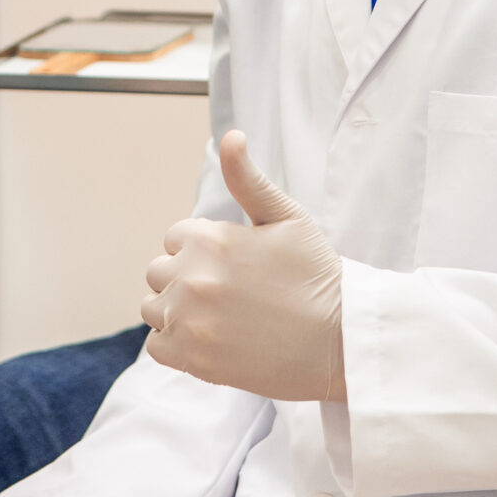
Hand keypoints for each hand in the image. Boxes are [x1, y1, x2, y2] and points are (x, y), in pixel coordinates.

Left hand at [139, 131, 345, 402]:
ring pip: (153, 308)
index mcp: (209, 239)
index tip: (235, 267)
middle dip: (185, 279)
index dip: (204, 251)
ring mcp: (190, 321)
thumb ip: (248, 180)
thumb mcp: (287, 217)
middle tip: (230, 295)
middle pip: (158, 272)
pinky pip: (158, 346)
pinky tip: (212, 342)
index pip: (176, 238)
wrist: (343, 340)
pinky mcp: (193, 360)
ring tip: (220, 319)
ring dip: (176, 312)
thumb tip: (230, 136)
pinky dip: (177, 345)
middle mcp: (191, 278)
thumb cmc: (318, 275)